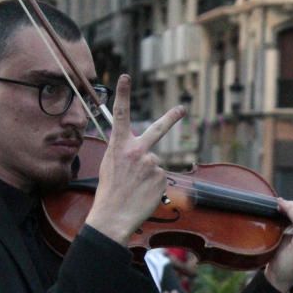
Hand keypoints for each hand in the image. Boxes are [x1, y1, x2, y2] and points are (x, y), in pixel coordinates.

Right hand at [87, 74, 185, 243]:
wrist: (113, 216)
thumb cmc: (110, 192)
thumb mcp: (110, 165)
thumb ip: (124, 152)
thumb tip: (142, 150)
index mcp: (119, 146)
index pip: (120, 115)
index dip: (123, 94)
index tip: (125, 77)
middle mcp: (137, 151)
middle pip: (158, 129)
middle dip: (171, 117)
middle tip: (183, 108)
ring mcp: (152, 163)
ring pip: (156, 164)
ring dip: (148, 175)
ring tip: (136, 187)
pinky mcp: (162, 176)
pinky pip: (161, 177)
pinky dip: (154, 185)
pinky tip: (144, 193)